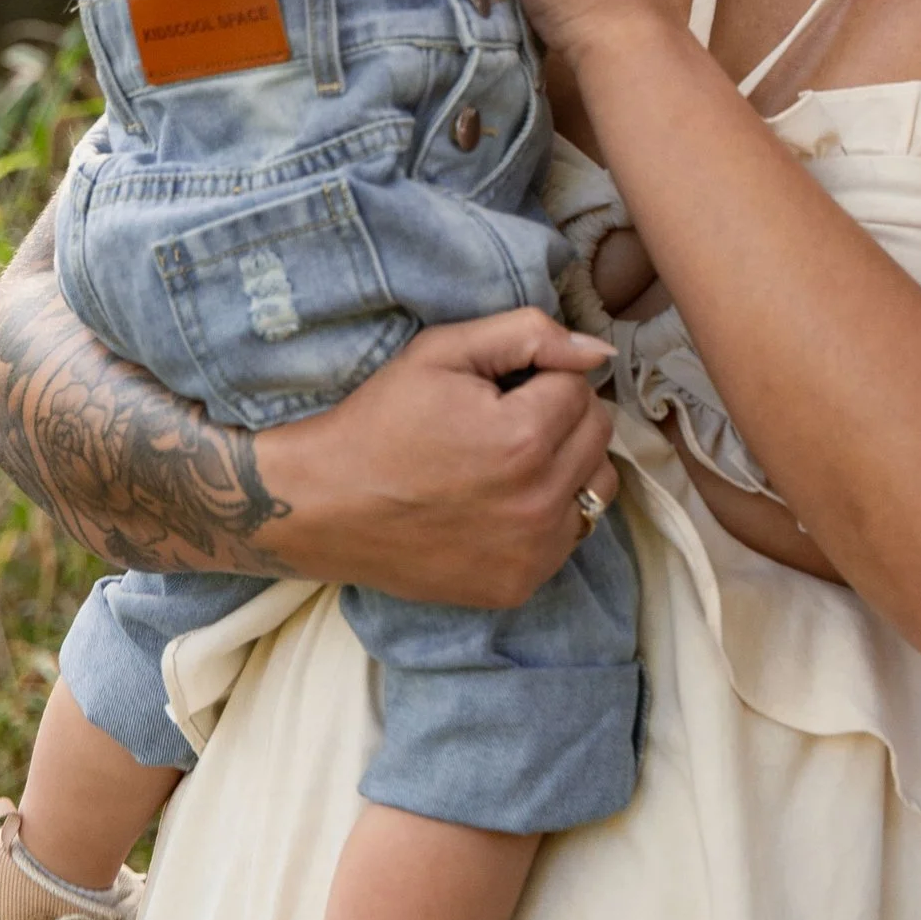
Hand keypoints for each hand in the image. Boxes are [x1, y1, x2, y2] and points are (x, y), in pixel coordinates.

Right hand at [253, 309, 616, 602]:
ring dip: (570, 464)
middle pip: (597, 434)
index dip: (540, 378)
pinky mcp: (518, 584)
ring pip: (597, 486)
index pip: (579, 386)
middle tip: (505, 419)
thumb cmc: (379, 421)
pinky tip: (504, 502)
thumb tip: (596, 350)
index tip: (498, 390)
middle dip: (562, 415)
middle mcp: (538, 501)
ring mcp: (532, 552)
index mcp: (523, 437)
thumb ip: (527, 335)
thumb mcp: (440, 352)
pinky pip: (570, 535)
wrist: (323, 507)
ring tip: (515, 459)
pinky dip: (550, 513)